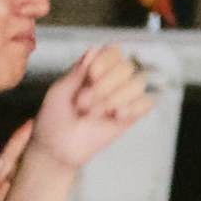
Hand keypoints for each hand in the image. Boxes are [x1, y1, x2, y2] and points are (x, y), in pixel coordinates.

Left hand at [31, 45, 150, 173]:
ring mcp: (123, 97)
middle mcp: (111, 79)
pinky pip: (147, 102)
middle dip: (105, 86)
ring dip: (115, 99)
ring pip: (138, 83)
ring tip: (95, 114)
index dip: (106, 61)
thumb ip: (77, 72)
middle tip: (83, 104)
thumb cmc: (53, 119)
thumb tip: (93, 50)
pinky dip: (134, 107)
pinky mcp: (131, 115)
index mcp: (94, 69)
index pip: (114, 51)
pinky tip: (116, 116)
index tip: (91, 75)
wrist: (56, 150)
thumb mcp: (58, 92)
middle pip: (127, 67)